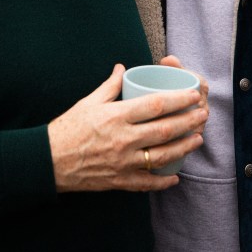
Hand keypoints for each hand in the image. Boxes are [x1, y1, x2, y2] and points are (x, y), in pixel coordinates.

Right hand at [48, 64, 207, 192]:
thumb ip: (110, 86)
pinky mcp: (119, 181)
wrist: (48, 161)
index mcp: (117, 116)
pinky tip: (176, 177)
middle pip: (165, 130)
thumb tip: (122, 69)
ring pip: (162, 156)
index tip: (193, 95)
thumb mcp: (88, 102)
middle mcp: (123, 139)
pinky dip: (163, 181)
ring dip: (184, 147)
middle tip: (203, 115)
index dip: (179, 99)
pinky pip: (147, 182)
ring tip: (197, 140)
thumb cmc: (67, 128)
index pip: (156, 105)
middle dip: (188, 122)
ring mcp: (123, 162)